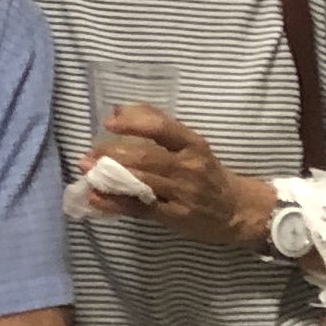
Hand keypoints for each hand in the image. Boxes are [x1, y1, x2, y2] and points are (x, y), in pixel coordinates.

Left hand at [81, 102, 270, 250]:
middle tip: (89, 154)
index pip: (161, 128)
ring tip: (86, 172)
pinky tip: (96, 198)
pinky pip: (140, 208)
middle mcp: (188, 167)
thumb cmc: (208, 173)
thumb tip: (117, 109)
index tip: (108, 123)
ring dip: (109, 177)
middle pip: (145, 157)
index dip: (132, 123)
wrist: (238, 210)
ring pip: (141, 182)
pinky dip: (115, 203)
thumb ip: (158, 126)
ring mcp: (182, 193)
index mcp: (193, 144)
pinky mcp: (175, 217)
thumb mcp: (191, 145)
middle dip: (112, 155)